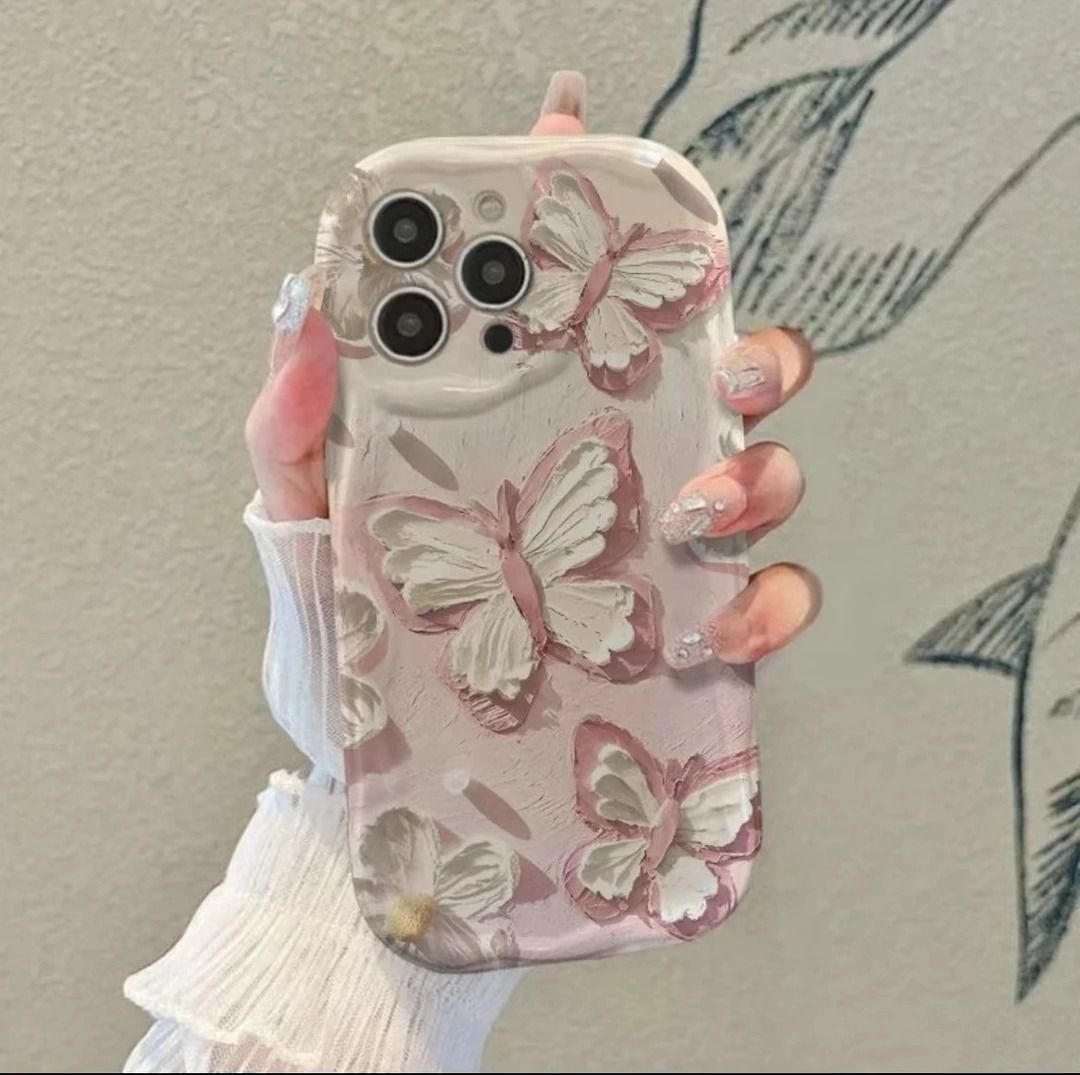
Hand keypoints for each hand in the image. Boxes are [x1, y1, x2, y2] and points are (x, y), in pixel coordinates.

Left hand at [244, 71, 818, 661]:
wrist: (378, 757)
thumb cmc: (348, 624)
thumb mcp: (307, 512)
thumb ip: (292, 422)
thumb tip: (301, 314)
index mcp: (534, 421)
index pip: (602, 310)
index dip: (622, 231)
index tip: (623, 185)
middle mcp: (614, 469)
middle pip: (725, 378)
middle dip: (755, 356)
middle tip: (725, 372)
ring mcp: (655, 549)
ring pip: (763, 477)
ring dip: (760, 479)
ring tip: (698, 513)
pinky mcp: (684, 635)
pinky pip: (763, 605)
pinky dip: (766, 608)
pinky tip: (716, 628)